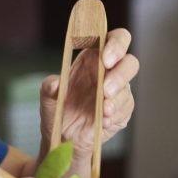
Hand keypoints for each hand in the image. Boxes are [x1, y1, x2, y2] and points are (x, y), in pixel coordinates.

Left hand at [39, 28, 137, 158]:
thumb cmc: (58, 109)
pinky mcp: (122, 110)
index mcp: (94, 58)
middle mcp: (109, 72)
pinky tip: (104, 120)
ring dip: (116, 99)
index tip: (106, 58)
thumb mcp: (48, 97)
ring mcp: (118, 91)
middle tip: (105, 89)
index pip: (114, 40)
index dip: (116, 44)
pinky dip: (115, 114)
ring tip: (103, 110)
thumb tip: (55, 83)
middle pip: (130, 62)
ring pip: (127, 88)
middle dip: (120, 74)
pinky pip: (125, 109)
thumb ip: (50, 87)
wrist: (64, 137)